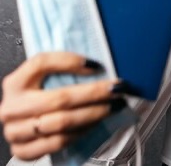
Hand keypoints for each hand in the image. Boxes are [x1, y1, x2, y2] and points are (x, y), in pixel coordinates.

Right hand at [0, 52, 125, 159]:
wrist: (21, 125)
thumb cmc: (37, 95)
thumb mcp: (42, 78)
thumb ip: (62, 70)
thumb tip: (98, 65)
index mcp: (16, 82)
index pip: (41, 63)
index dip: (70, 61)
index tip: (97, 65)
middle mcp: (12, 106)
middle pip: (59, 98)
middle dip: (94, 93)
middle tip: (118, 89)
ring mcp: (15, 131)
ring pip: (62, 122)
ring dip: (94, 114)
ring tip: (114, 106)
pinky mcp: (23, 150)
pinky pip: (59, 141)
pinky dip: (83, 131)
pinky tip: (97, 122)